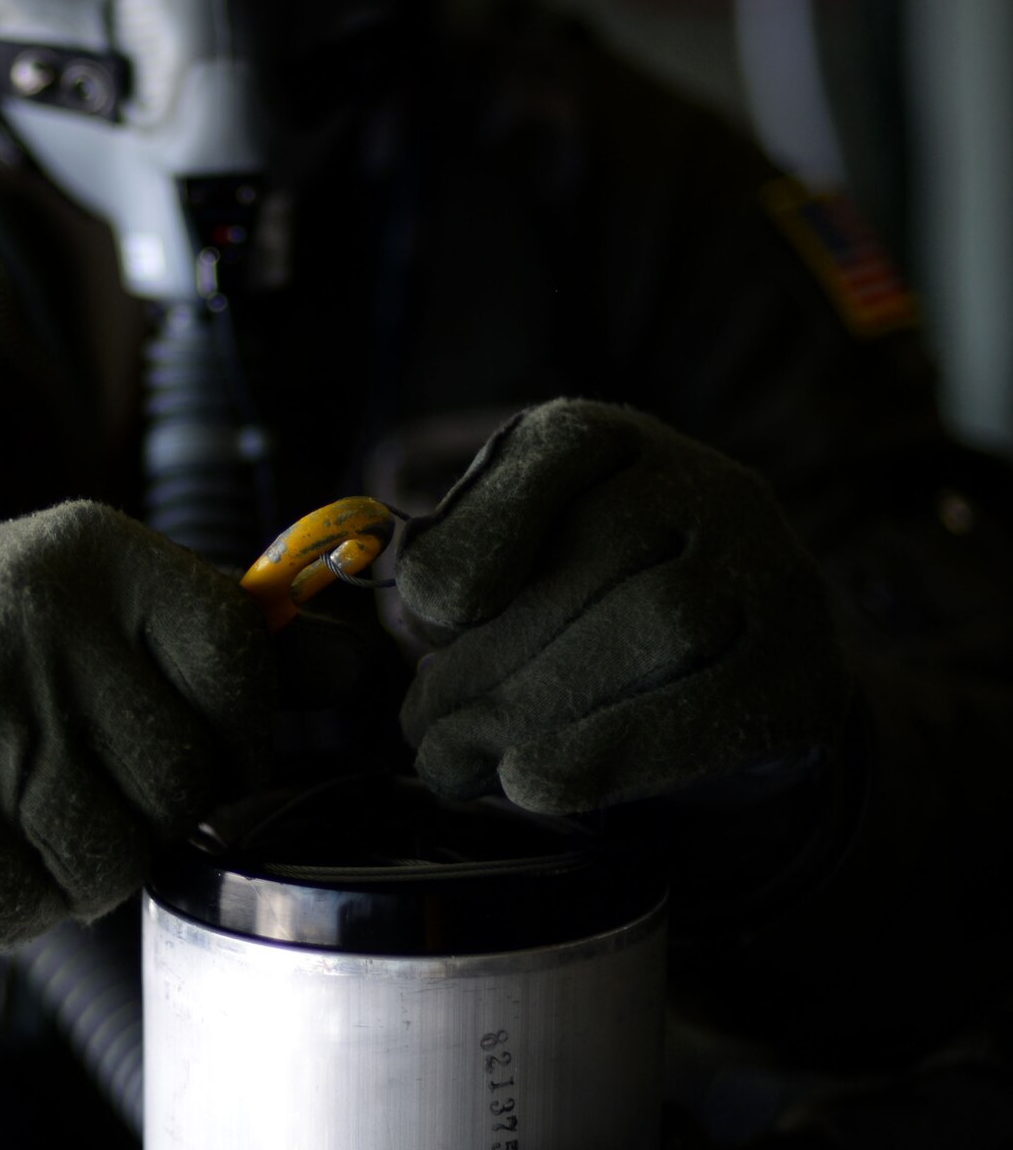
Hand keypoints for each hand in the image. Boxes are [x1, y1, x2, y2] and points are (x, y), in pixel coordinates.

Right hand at [0, 501, 271, 943]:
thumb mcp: (90, 597)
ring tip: (42, 804)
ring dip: (95, 860)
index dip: (246, 719)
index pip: (236, 654)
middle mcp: (33, 620)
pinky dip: (25, 897)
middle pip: (186, 773)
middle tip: (109, 777)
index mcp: (89, 551)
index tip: (214, 735)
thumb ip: (216, 633)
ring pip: (120, 857)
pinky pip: (37, 908)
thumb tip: (357, 668)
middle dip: (167, 801)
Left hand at [395, 400, 849, 813]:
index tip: (428, 602)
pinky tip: (538, 783)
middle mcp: (713, 490)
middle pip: (606, 549)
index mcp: (624, 443)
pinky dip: (616, 751)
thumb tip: (422, 599)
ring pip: (664, 622)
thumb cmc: (593, 597)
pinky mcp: (805, 675)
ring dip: (544, 704)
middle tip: (421, 728)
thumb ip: (468, 555)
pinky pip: (715, 711)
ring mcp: (774, 576)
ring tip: (458, 762)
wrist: (733, 665)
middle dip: (496, 651)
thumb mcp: (524, 552)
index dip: (494, 519)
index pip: (568, 445)